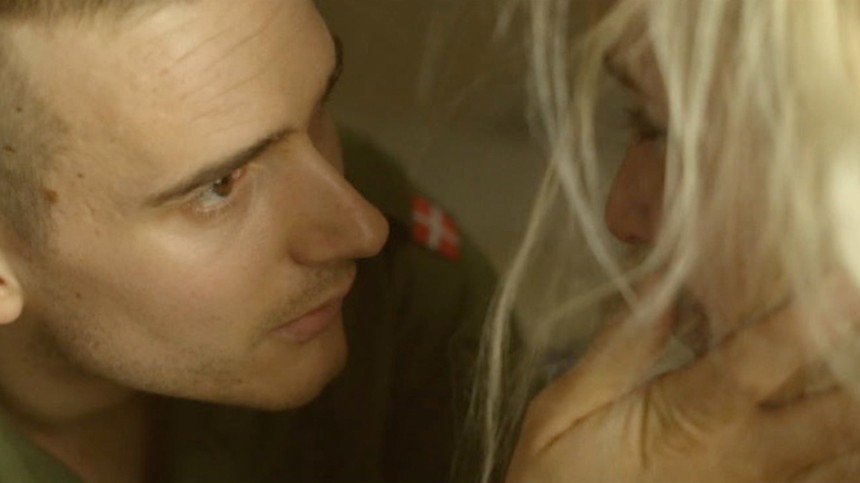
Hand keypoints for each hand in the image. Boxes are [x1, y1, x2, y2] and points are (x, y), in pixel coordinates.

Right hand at [505, 285, 859, 482]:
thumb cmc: (558, 479)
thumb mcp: (563, 411)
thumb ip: (618, 350)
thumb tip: (661, 283)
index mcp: (688, 421)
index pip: (753, 364)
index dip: (803, 321)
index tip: (839, 278)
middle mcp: (743, 459)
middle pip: (838, 417)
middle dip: (857, 362)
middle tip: (856, 314)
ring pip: (847, 455)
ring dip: (856, 408)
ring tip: (852, 357)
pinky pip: (829, 482)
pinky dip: (847, 452)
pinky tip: (841, 420)